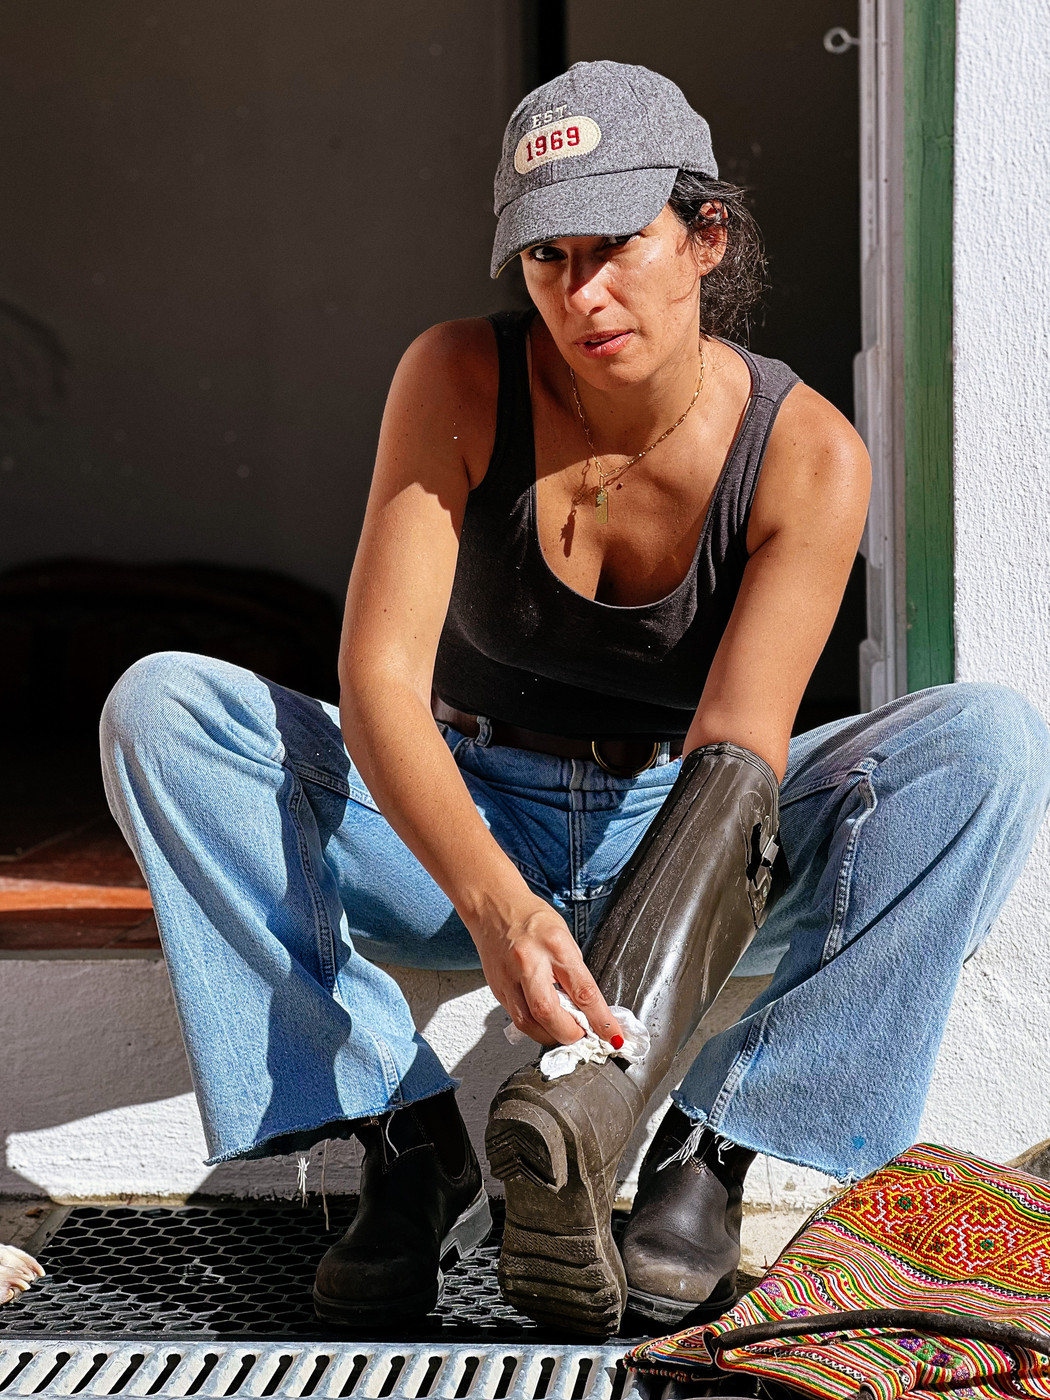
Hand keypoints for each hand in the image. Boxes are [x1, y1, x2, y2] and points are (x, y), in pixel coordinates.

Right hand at [475, 899, 623, 1048]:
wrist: (493, 906)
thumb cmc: (531, 918)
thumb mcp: (564, 937)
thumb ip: (574, 972)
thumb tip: (588, 1007)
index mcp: (554, 945)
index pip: (583, 991)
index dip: (601, 1020)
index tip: (613, 1036)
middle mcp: (528, 962)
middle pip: (549, 1013)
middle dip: (571, 1033)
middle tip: (584, 1036)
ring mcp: (508, 977)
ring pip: (528, 1023)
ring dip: (551, 1035)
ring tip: (565, 1030)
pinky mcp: (497, 989)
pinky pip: (516, 1018)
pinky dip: (535, 1026)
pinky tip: (544, 1022)